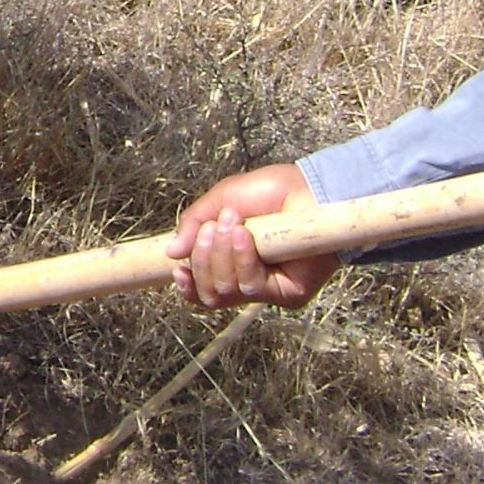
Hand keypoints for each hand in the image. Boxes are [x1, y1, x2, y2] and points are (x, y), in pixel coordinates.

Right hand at [168, 162, 332, 309]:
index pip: (204, 289)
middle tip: (212, 228)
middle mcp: (248, 280)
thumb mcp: (224, 198)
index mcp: (232, 262)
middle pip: (210, 293)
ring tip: (232, 225)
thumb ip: (195, 223)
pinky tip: (245, 236)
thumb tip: (172, 252)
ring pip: (225, 291)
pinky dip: (241, 259)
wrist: (311, 189)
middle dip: (203, 259)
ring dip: (221, 256)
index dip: (188, 285)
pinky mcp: (287, 293)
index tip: (178, 268)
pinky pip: (251, 287)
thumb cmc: (274, 191)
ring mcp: (268, 288)